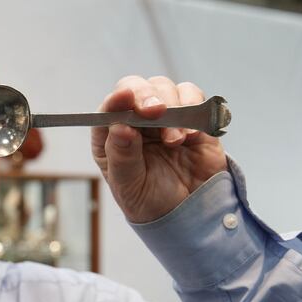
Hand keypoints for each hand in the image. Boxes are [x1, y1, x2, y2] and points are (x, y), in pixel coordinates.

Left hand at [91, 76, 226, 222]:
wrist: (189, 213)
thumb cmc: (149, 200)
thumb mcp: (129, 185)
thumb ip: (123, 156)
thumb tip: (120, 127)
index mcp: (111, 136)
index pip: (107, 108)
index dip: (115, 100)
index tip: (125, 98)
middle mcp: (135, 121)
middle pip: (135, 87)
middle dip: (145, 94)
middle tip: (155, 111)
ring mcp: (164, 116)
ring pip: (164, 87)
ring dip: (171, 107)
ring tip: (176, 140)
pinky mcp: (192, 117)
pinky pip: (193, 96)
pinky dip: (193, 106)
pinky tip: (192, 134)